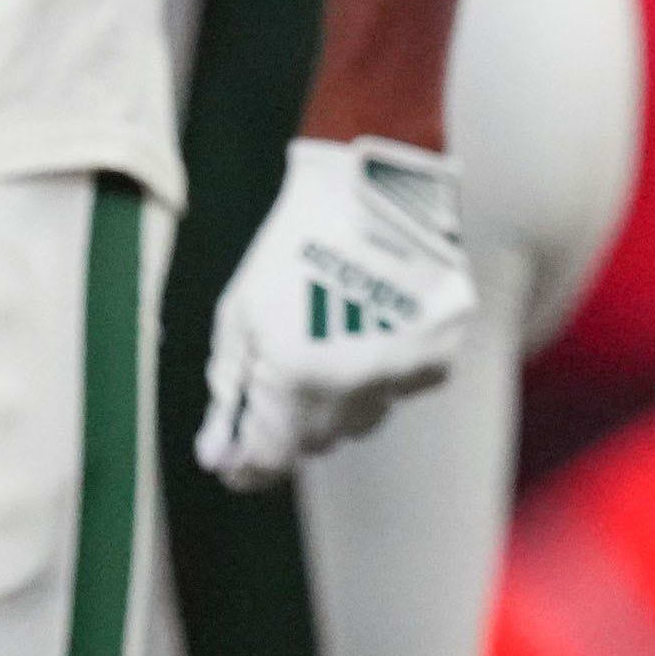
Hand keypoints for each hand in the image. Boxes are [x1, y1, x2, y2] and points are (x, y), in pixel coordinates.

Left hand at [198, 136, 476, 484]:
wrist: (371, 189)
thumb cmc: (292, 246)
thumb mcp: (240, 313)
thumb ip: (230, 388)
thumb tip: (216, 454)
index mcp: (293, 379)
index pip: (268, 459)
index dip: (245, 467)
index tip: (232, 461)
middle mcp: (351, 390)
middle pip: (315, 441)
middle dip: (290, 422)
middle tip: (281, 378)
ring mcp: (401, 375)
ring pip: (361, 420)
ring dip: (337, 400)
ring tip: (328, 340)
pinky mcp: (438, 355)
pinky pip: (400, 388)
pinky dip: (382, 372)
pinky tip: (371, 326)